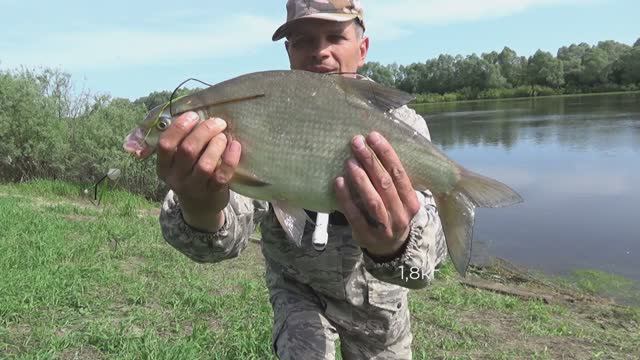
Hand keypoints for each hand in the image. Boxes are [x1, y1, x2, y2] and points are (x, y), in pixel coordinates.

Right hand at [156, 111, 241, 230]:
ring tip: (223, 136)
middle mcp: (176, 178)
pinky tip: (235, 146)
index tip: (194, 115)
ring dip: (216, 145)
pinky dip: (230, 159)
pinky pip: (222, 175)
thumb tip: (191, 112)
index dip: (180, 127)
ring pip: (205, 164)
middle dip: (204, 131)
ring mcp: (194, 187)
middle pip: (188, 150)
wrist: (201, 205)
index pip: (165, 144)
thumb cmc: (189, 172)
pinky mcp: (212, 193)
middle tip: (218, 122)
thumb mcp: (176, 161)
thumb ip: (179, 140)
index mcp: (163, 166)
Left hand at [334, 132, 420, 257]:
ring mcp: (384, 228)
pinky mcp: (367, 236)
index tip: (373, 136)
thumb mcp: (400, 200)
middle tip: (357, 143)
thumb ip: (391, 180)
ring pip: (373, 200)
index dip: (387, 154)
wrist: (390, 249)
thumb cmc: (393, 215)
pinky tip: (338, 182)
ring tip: (349, 162)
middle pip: (385, 184)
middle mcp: (400, 215)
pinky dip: (346, 198)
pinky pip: (355, 215)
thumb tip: (373, 147)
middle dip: (370, 161)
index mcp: (411, 202)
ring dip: (360, 179)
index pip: (399, 174)